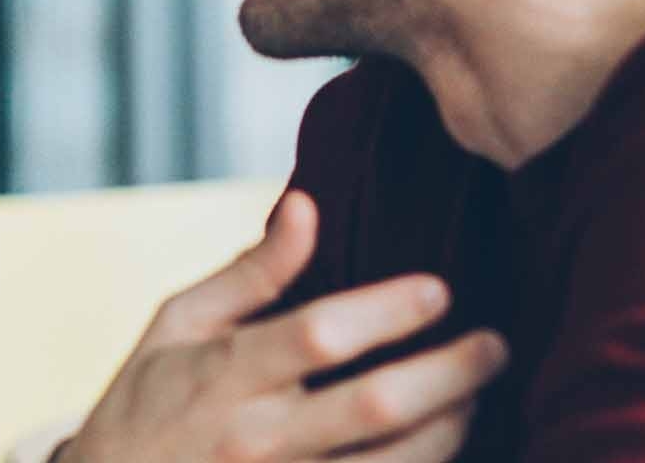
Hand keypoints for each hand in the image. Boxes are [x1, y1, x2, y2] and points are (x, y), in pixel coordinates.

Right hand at [57, 191, 508, 462]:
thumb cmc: (148, 402)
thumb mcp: (178, 324)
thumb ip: (251, 273)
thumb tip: (306, 205)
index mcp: (225, 375)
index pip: (318, 335)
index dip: (387, 310)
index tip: (440, 289)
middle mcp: (260, 438)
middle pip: (375, 409)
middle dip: (450, 374)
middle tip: (496, 346)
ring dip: (451, 429)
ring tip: (476, 395)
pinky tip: (441, 441)